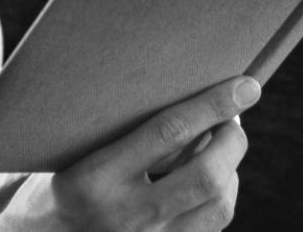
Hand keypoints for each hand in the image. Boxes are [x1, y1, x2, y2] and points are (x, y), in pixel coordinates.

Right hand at [0, 76, 259, 230]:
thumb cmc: (56, 187)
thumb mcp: (73, 152)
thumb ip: (124, 132)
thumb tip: (187, 94)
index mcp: (94, 179)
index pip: (168, 132)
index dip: (213, 105)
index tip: (246, 85)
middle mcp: (124, 216)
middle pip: (206, 175)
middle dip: (233, 140)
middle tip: (234, 118)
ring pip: (218, 206)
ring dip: (231, 170)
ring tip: (223, 147)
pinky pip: (211, 228)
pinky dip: (220, 198)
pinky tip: (212, 180)